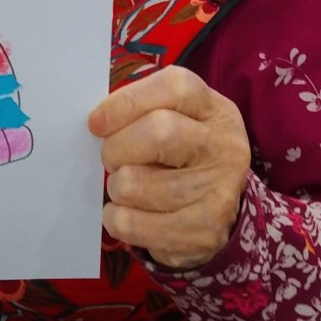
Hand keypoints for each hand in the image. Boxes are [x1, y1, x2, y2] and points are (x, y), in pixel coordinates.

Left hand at [88, 66, 250, 269]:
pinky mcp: (202, 233)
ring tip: (125, 187)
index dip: (128, 101)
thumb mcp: (179, 121)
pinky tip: (127, 212)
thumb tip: (97, 121)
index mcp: (215, 110)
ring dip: (116, 186)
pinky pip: (133, 223)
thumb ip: (141, 112)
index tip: (97, 121)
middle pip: (160, 131)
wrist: (221, 217)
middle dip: (118, 146)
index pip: (175, 87)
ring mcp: (217, 192)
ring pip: (136, 183)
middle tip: (111, 158)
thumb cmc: (182, 158)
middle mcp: (224, 147)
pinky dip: (116, 218)